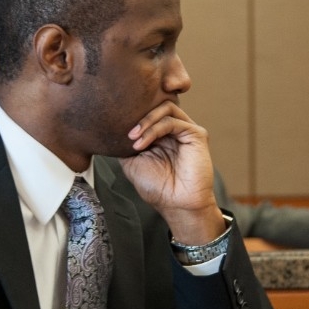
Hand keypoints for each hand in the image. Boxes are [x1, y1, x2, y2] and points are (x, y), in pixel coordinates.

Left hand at [120, 102, 223, 244]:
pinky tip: (142, 143)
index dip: (134, 113)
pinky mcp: (196, 135)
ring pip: (166, 107)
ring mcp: (186, 130)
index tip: (116, 126)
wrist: (177, 205)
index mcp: (161, 134)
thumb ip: (125, 143)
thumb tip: (111, 128)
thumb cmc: (157, 188)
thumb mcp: (131, 162)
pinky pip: (172, 121)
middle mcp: (175, 129)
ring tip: (133, 137)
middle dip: (139, 114)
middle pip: (158, 103)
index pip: (149, 110)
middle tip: (126, 133)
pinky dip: (154, 129)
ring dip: (146, 120)